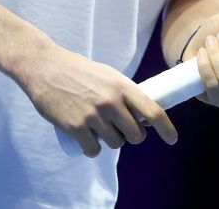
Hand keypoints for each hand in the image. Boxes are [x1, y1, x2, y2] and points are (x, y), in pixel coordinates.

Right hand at [18, 43, 176, 157]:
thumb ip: (123, 92)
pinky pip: (94, 150)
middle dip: (132, 136)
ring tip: (100, 129)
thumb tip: (141, 114)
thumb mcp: (107, 75)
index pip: (152, 110)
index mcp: (122, 85)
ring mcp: (93, 116)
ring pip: (116, 144)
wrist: (45, 68)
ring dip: (111, 141)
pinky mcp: (75, 128)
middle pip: (135, 134)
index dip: (166, 128)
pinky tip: (87, 140)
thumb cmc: (77, 70)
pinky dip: (92, 148)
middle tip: (123, 130)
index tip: (172, 139)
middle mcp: (111, 102)